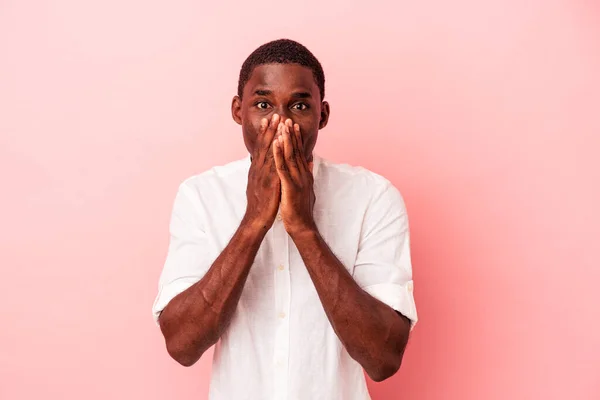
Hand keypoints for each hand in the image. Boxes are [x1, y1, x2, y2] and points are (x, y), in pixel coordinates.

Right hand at [243, 113, 280, 230]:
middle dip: (270, 130)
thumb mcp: (261, 186)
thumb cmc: (261, 204)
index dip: (266, 134)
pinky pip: (272, 164)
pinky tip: (279, 143)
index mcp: (257, 170)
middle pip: (264, 146)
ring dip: (273, 136)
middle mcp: (258, 169)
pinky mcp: (268, 182)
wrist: (256, 219)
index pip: (262, 148)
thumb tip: (265, 167)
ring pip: (268, 152)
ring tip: (278, 123)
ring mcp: (262, 175)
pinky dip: (275, 153)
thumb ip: (264, 174)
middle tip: (275, 115)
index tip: (270, 120)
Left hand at [272, 118, 316, 236]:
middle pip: (296, 150)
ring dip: (286, 139)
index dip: (296, 139)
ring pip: (290, 155)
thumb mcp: (305, 189)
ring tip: (281, 125)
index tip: (292, 125)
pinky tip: (275, 143)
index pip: (300, 153)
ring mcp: (297, 179)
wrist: (301, 226)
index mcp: (304, 175)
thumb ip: (307, 175)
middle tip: (287, 119)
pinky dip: (279, 153)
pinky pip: (283, 167)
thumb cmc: (300, 210)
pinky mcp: (290, 186)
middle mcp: (302, 174)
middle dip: (291, 134)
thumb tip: (309, 163)